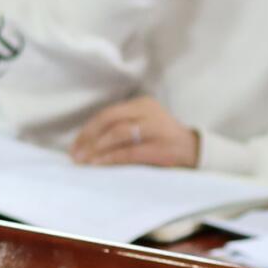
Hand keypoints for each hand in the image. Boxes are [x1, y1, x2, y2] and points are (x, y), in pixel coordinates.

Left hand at [69, 97, 198, 167]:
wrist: (193, 150)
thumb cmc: (161, 140)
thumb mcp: (143, 125)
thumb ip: (120, 127)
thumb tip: (85, 143)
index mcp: (142, 104)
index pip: (108, 113)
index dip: (87, 130)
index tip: (74, 146)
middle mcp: (148, 111)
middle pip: (110, 120)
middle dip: (88, 138)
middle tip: (75, 154)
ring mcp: (156, 128)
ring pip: (118, 133)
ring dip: (97, 148)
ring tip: (83, 160)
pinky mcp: (160, 147)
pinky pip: (130, 151)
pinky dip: (111, 157)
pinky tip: (99, 163)